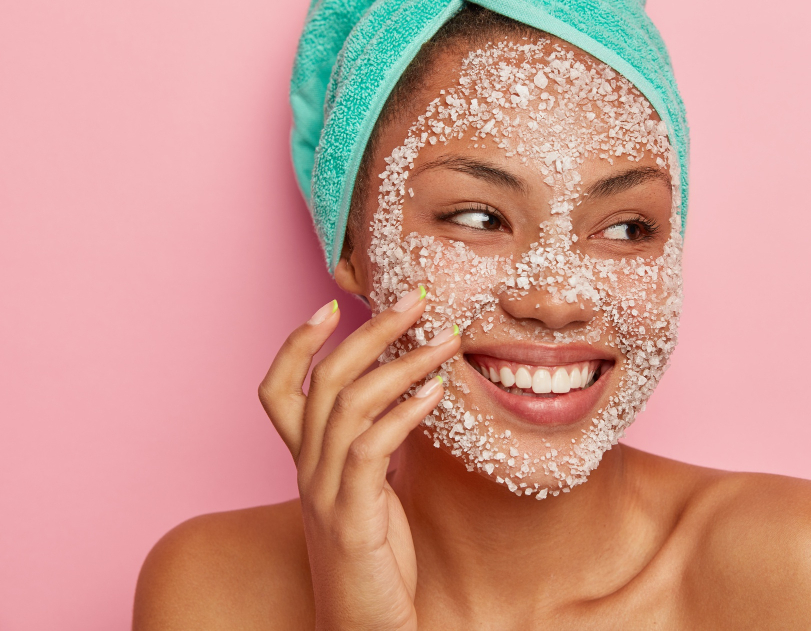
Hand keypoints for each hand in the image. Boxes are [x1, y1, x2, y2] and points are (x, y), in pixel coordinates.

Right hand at [257, 287, 459, 629]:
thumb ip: (376, 447)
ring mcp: (323, 495)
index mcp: (307, 463)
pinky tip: (435, 394)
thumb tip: (408, 399)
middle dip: (370, 332)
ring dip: (401, 365)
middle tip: (416, 299)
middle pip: (325, 382)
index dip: (295, 345)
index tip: (331, 304)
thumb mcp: (371, 494)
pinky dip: (403, 414)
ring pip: (349, 407)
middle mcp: (306, 472)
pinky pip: (370, 450)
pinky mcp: (351, 520)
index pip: (278, 391)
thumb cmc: (375, 560)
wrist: (365, 629)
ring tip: (445, 342)